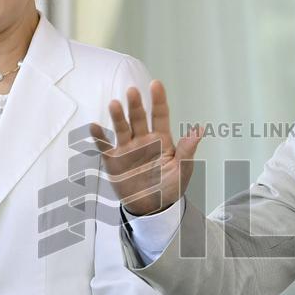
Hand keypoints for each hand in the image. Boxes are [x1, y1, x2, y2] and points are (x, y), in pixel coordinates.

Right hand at [89, 80, 200, 215]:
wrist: (151, 209)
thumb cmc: (169, 188)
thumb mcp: (182, 171)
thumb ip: (187, 151)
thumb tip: (199, 130)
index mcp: (161, 139)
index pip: (160, 115)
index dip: (158, 100)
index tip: (156, 84)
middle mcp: (143, 139)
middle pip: (139, 118)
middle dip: (136, 105)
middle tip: (133, 91)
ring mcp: (127, 148)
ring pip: (122, 128)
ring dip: (118, 116)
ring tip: (115, 104)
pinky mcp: (114, 160)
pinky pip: (105, 146)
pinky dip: (99, 137)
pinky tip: (95, 127)